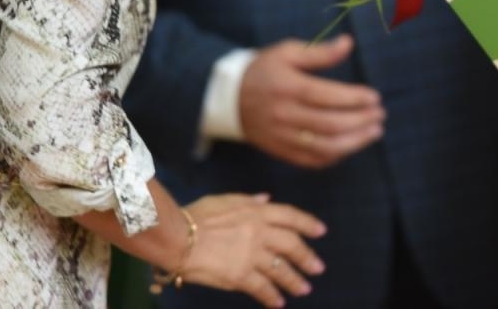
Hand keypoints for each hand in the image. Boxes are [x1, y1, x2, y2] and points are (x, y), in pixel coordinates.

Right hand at [181, 193, 326, 306]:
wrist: (176, 237)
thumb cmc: (195, 216)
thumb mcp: (225, 200)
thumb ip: (249, 201)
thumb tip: (267, 199)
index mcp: (256, 212)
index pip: (290, 216)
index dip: (308, 224)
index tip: (321, 232)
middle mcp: (259, 232)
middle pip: (291, 245)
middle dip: (307, 257)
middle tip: (318, 268)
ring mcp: (251, 254)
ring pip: (281, 269)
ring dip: (295, 280)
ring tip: (304, 289)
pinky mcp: (239, 275)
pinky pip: (262, 288)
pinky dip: (272, 296)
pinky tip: (279, 303)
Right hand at [238, 36, 385, 167]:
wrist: (229, 98)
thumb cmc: (264, 69)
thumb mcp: (287, 52)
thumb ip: (320, 52)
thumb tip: (349, 43)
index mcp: (288, 87)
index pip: (326, 96)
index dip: (354, 99)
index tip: (375, 97)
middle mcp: (284, 114)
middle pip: (329, 124)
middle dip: (360, 121)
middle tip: (380, 114)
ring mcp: (282, 136)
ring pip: (323, 147)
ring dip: (354, 142)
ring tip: (374, 131)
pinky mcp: (281, 151)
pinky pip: (312, 160)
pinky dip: (336, 156)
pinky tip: (352, 145)